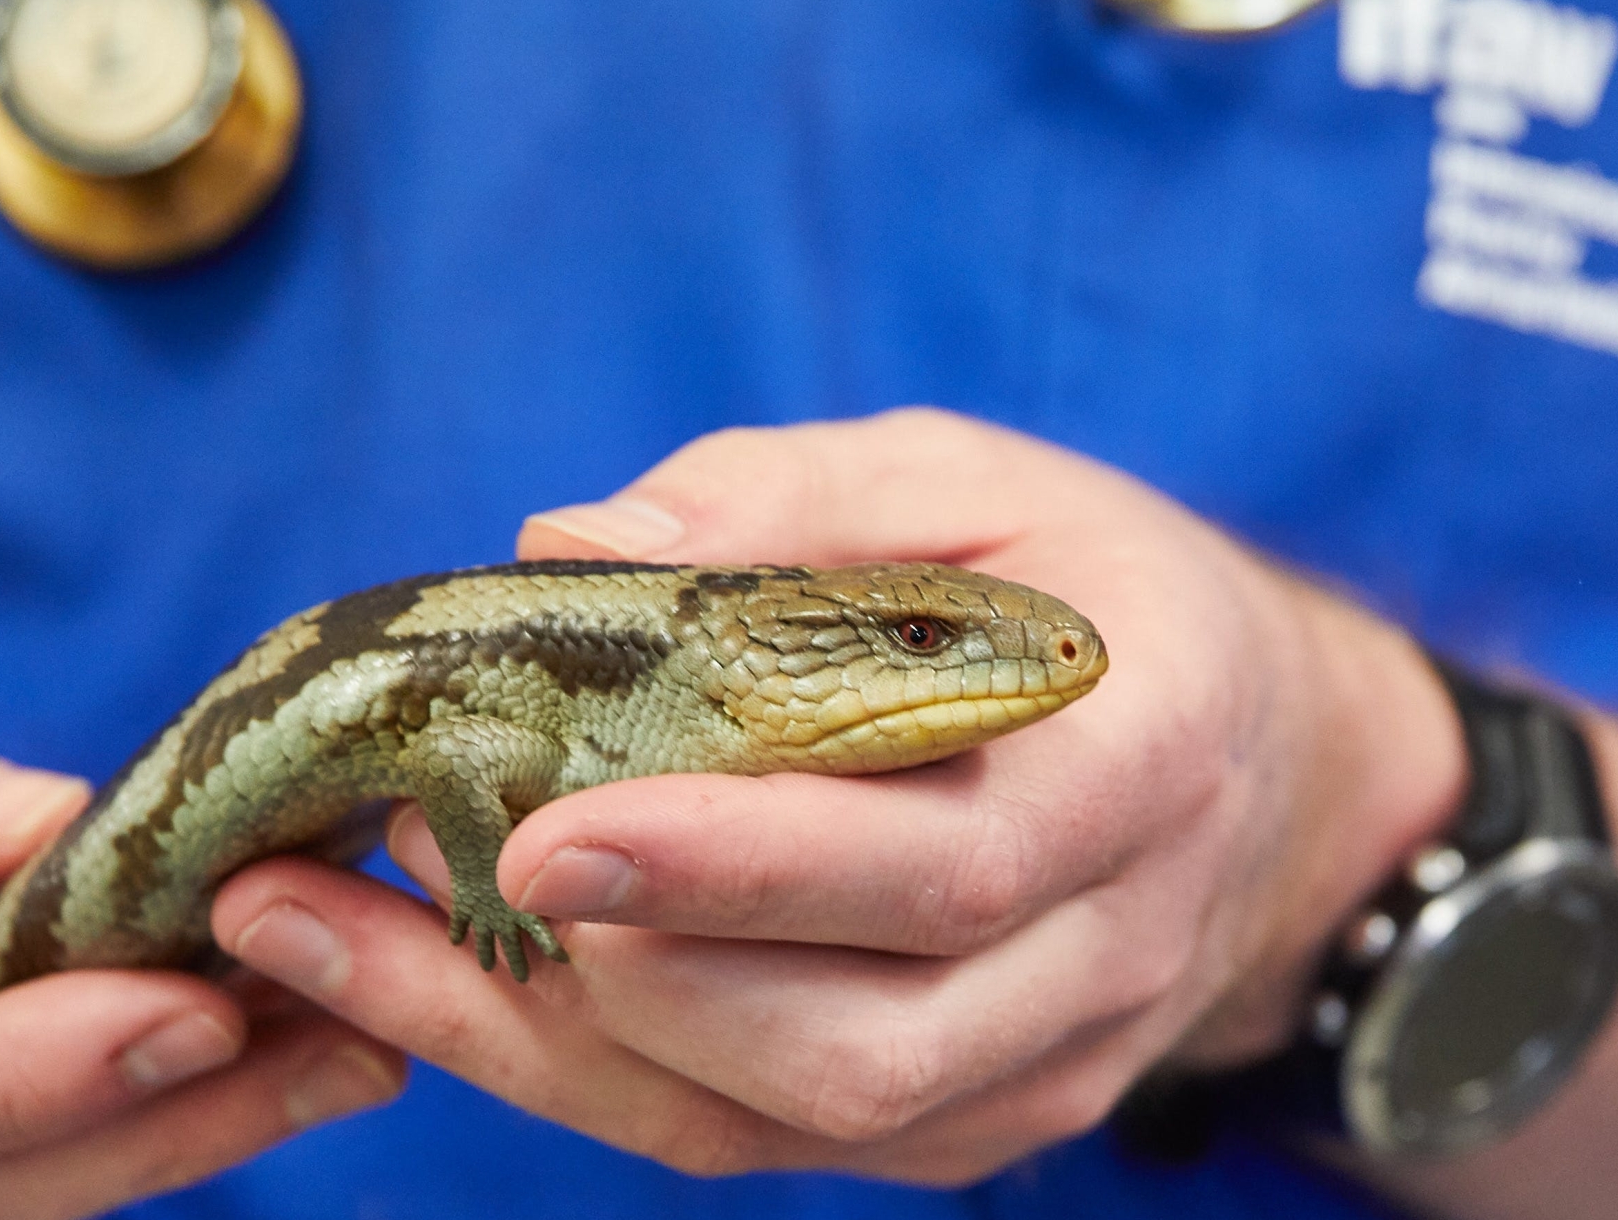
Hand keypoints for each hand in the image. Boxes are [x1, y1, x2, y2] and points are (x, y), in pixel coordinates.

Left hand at [208, 408, 1463, 1183]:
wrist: (1253, 765)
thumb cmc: (1083, 590)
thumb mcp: (975, 480)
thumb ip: (787, 498)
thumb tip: (573, 542)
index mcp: (1143, 764)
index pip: (953, 867)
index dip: (749, 869)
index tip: (552, 829)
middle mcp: (1112, 951)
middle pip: (867, 1046)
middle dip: (632, 977)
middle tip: (436, 861)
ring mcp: (1038, 1069)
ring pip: (787, 1120)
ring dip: (555, 1039)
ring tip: (364, 917)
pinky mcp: (957, 1130)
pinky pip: (745, 1138)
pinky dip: (573, 1070)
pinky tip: (423, 975)